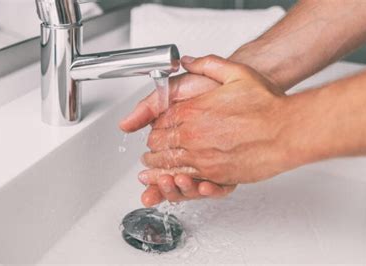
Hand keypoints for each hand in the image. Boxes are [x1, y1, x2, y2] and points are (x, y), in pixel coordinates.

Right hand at [119, 69, 235, 206]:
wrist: (241, 85)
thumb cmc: (209, 87)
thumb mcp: (175, 90)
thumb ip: (149, 106)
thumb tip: (124, 124)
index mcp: (175, 138)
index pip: (158, 163)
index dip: (150, 172)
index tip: (145, 176)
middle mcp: (191, 152)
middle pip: (172, 179)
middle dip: (163, 185)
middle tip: (159, 181)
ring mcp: (208, 162)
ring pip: (191, 187)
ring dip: (182, 189)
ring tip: (177, 181)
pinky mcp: (227, 169)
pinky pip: (217, 189)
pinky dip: (209, 191)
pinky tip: (203, 185)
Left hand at [142, 55, 295, 187]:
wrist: (288, 130)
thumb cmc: (267, 105)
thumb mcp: (236, 73)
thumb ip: (207, 65)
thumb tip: (187, 61)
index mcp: (193, 111)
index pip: (159, 120)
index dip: (155, 125)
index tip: (156, 127)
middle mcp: (193, 135)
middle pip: (158, 144)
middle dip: (154, 146)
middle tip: (152, 149)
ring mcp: (202, 156)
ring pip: (168, 164)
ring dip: (159, 165)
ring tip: (155, 166)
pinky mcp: (215, 174)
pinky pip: (186, 178)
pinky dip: (175, 178)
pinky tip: (174, 176)